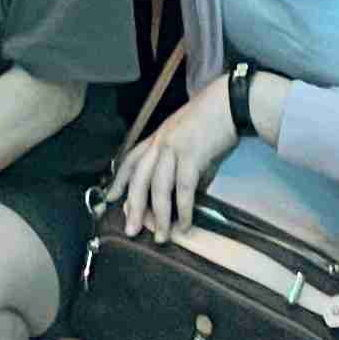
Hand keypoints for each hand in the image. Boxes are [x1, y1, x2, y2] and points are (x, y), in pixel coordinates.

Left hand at [108, 78, 244, 241]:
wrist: (228, 103)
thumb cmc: (211, 123)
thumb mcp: (189, 144)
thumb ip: (182, 169)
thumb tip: (184, 198)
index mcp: (156, 139)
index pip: (130, 161)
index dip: (119, 181)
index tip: (110, 199)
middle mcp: (160, 143)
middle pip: (139, 178)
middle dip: (133, 206)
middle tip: (130, 230)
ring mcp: (174, 149)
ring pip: (158, 187)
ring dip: (158, 215)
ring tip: (161, 236)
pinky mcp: (192, 156)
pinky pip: (183, 188)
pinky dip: (183, 210)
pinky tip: (184, 225)